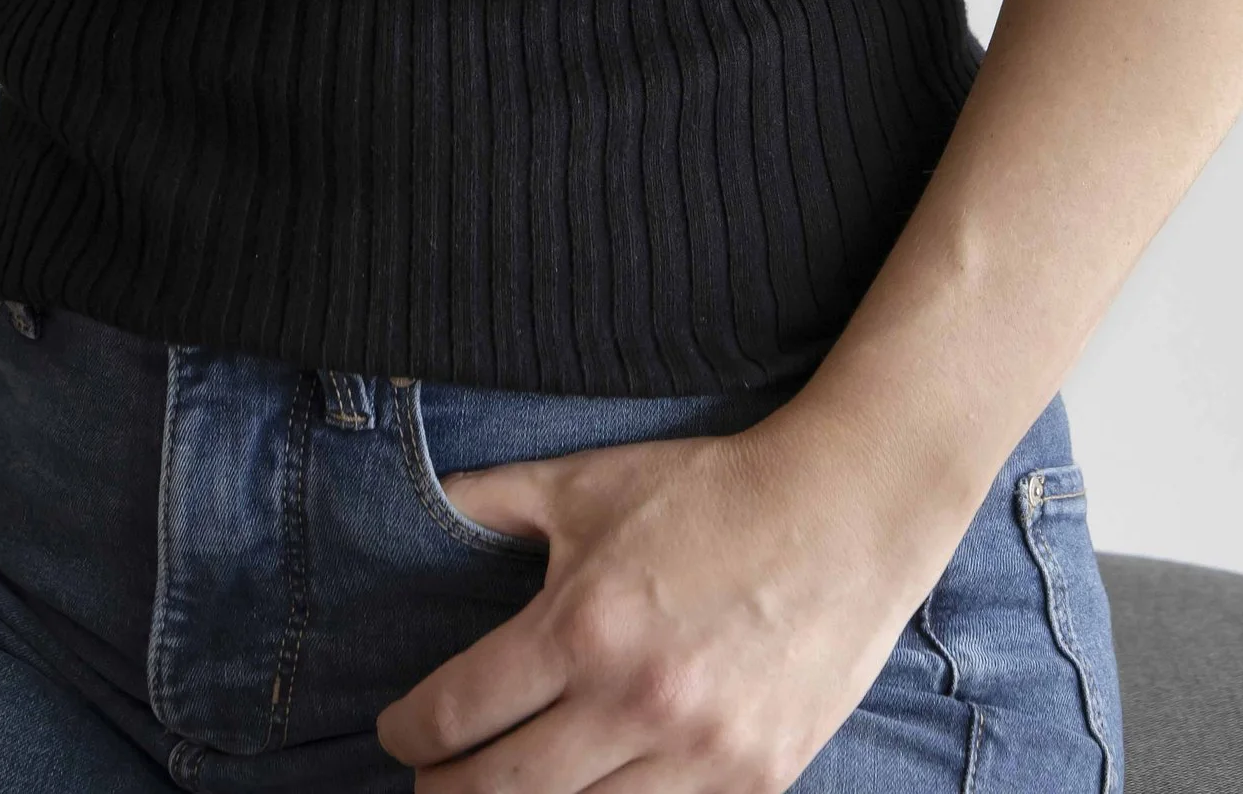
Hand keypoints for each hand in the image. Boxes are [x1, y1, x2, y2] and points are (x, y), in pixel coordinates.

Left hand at [374, 411, 940, 792]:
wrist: (844, 513)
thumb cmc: (710, 492)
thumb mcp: (591, 481)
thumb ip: (497, 497)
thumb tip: (430, 500)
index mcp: (583, 625)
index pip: (457, 711)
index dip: (409, 731)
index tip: (398, 731)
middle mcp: (634, 701)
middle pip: (500, 791)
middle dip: (446, 792)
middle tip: (432, 781)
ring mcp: (697, 754)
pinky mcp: (752, 783)